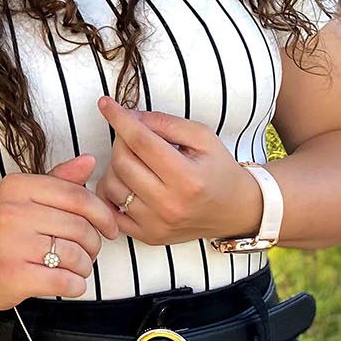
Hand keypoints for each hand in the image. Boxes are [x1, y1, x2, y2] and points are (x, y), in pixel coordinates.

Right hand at [0, 155, 122, 305]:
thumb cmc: (6, 232)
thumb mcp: (27, 198)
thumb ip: (59, 180)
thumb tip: (90, 161)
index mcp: (18, 186)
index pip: (77, 196)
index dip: (102, 214)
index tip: (110, 228)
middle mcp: (11, 211)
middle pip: (79, 227)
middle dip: (93, 244)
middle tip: (89, 252)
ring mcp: (9, 244)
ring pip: (75, 255)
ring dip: (84, 266)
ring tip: (75, 267)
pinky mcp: (12, 275)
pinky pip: (64, 281)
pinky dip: (75, 285)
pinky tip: (68, 282)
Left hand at [92, 96, 263, 244]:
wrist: (234, 211)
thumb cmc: (218, 169)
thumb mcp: (202, 137)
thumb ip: (166, 123)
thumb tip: (131, 116)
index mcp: (188, 178)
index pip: (141, 142)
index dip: (120, 119)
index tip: (105, 104)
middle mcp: (170, 205)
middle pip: (123, 162)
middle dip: (121, 140)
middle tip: (132, 135)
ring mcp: (157, 224)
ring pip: (112, 185)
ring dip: (115, 165)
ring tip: (133, 159)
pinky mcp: (148, 236)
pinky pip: (111, 210)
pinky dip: (110, 191)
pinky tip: (124, 180)